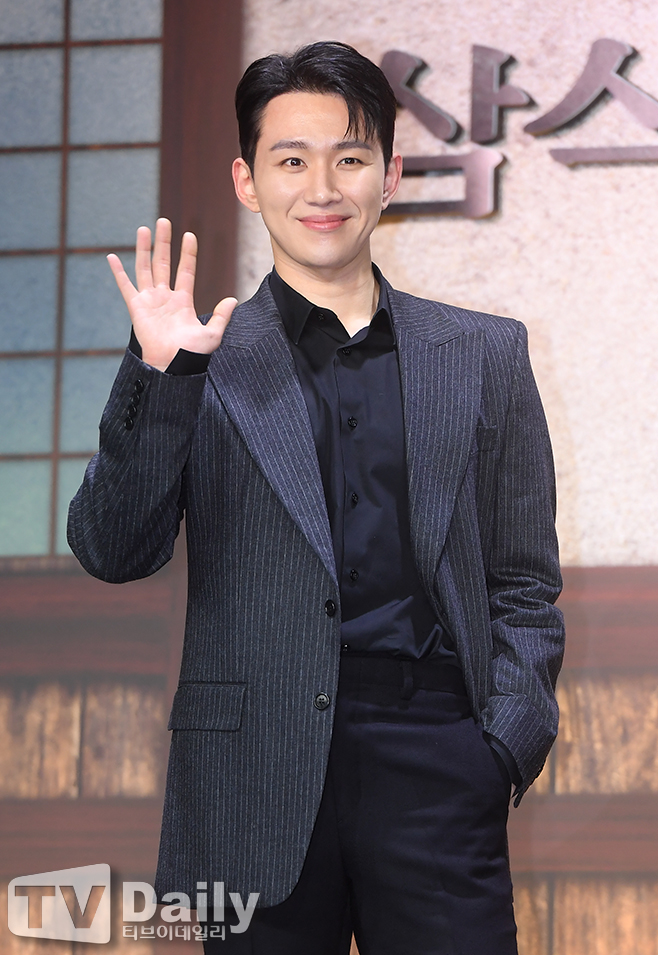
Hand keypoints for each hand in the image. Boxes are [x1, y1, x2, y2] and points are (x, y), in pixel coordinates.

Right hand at [107, 217, 236, 371]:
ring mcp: (150, 301)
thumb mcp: (213, 334)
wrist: (173, 365)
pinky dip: (118, 272)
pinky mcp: (136, 308)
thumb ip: (221, 316)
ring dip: (144, 249)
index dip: (188, 253)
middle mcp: (165, 297)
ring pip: (145, 268)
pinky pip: (125, 286)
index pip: (186, 271)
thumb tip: (233, 299)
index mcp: (183, 302)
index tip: (189, 235)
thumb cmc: (193, 354)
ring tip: (144, 229)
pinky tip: (112, 257)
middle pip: (164, 263)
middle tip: (163, 221)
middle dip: (164, 242)